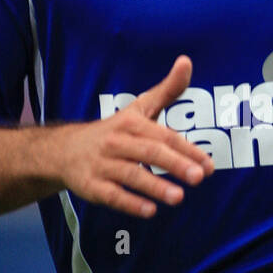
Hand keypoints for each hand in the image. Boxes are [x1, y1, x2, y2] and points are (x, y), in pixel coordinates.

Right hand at [60, 55, 214, 217]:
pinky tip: (150, 211)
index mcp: (131, 123)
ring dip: (155, 186)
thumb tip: (186, 61)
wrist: (64, 150)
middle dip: (174, 164)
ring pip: (130, 175)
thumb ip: (167, 90)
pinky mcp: (90, 185)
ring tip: (178, 197)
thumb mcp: (139, 108)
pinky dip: (130, 203)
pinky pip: (111, 195)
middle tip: (198, 178)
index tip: (208, 166)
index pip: (163, 137)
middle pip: (148, 153)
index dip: (187, 150)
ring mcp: (102, 164)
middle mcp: (116, 142)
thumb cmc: (114, 131)